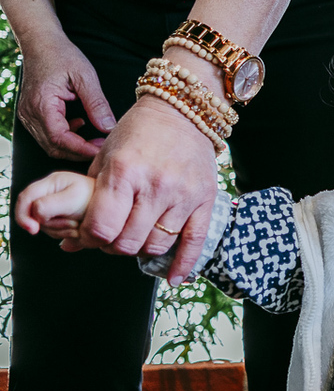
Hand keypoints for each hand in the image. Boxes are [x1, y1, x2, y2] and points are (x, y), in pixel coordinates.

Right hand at [14, 171, 95, 240]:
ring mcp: (54, 208)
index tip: (33, 229)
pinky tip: (78, 229)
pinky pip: (56, 233)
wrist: (115, 208)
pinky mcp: (61, 219)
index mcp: (50, 183)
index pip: (25, 198)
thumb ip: (50, 205)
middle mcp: (49, 194)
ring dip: (62, 231)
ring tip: (78, 224)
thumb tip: (35, 214)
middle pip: (34, 217)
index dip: (23, 214)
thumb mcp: (72, 198)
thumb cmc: (96, 198)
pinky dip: (67, 235)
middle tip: (72, 222)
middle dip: (53, 225)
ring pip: (45, 227)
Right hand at [17, 33, 115, 160]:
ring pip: (49, 144)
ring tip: (96, 138)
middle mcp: (30, 113)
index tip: (102, 150)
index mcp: (42, 104)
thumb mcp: (85, 76)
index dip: (81, 149)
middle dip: (79, 151)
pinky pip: (46, 134)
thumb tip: (109, 127)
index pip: (59, 139)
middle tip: (103, 147)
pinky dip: (65, 136)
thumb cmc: (62, 55)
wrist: (41, 43)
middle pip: (53, 147)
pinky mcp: (31, 113)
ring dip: (73, 146)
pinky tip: (80, 124)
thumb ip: (97, 104)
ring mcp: (27, 114)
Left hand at [76, 96, 217, 283]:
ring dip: (142, 249)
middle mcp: (156, 185)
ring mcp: (183, 194)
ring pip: (157, 245)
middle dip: (114, 246)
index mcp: (125, 172)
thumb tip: (70, 241)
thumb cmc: (139, 132)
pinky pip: (194, 241)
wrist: (182, 112)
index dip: (91, 239)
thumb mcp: (105, 157)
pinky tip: (174, 278)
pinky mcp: (205, 199)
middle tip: (112, 238)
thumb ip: (89, 198)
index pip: (102, 227)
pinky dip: (183, 264)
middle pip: (128, 242)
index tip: (90, 236)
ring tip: (137, 237)